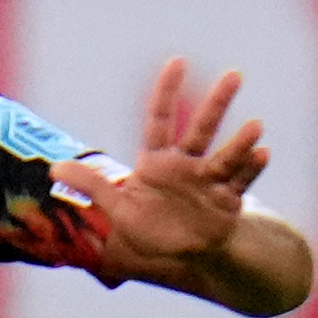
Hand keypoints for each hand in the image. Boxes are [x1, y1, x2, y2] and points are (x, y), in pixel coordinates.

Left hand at [58, 58, 269, 264]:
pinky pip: (241, 182)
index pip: (161, 119)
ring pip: (227, 154)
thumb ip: (91, 187)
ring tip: (255, 125)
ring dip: (241, 140)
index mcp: (157, 163)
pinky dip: (252, 168)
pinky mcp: (227, 201)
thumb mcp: (117, 209)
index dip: (167, 91)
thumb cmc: (150, 231)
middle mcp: (187, 166)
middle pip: (201, 128)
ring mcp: (210, 182)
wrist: (183, 256)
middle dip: (218, 102)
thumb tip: (54, 168)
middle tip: (234, 75)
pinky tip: (263, 153)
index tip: (177, 61)